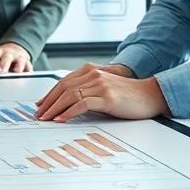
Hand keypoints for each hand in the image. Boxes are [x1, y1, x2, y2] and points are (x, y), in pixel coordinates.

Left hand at [0, 43, 31, 72]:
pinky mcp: (27, 63)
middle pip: (5, 59)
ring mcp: (18, 58)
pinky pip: (29, 67)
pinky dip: (28, 71)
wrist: (14, 48)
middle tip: (0, 72)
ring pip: (19, 61)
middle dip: (3, 65)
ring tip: (16, 72)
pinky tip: (28, 77)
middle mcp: (7, 54)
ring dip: (18, 66)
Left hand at [34, 62, 167, 121]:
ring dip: (54, 108)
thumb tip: (66, 105)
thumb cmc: (127, 95)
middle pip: (63, 88)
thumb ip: (87, 91)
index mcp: (91, 71)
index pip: (63, 82)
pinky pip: (82, 103)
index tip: (39, 105)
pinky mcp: (107, 97)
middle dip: (48, 102)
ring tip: (46, 119)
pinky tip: (61, 119)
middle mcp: (93, 75)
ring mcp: (100, 85)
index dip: (49, 94)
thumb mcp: (103, 89)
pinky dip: (69, 112)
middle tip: (38, 115)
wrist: (150, 95)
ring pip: (70, 95)